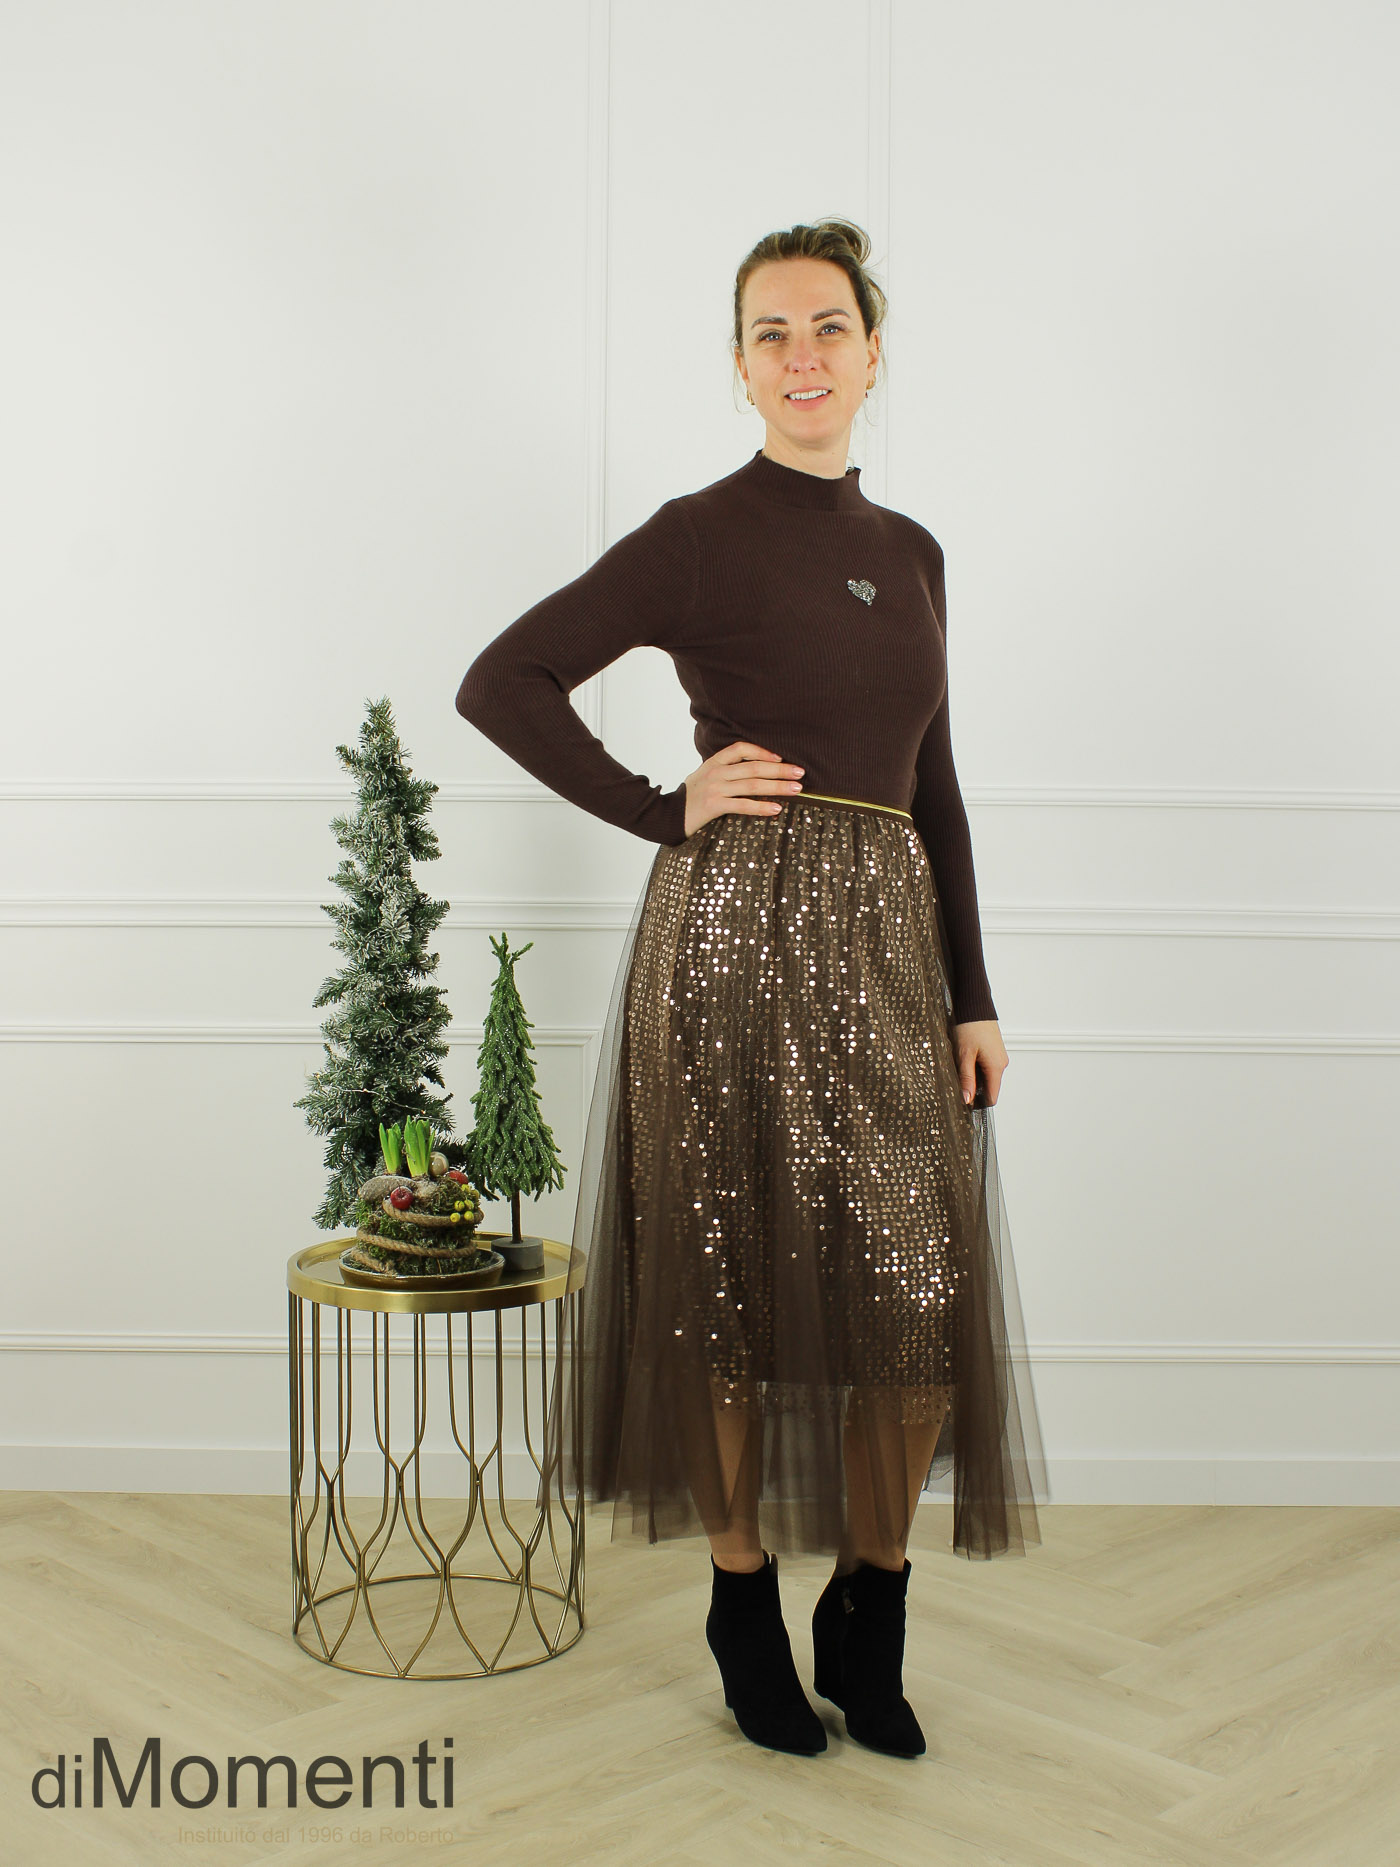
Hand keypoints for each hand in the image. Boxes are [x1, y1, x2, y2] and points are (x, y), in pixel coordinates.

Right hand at [682, 740, 805, 836]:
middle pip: (753, 767)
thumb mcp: (705, 776)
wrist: (668, 815)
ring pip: (752, 785)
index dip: (763, 752)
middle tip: (800, 773)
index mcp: (714, 762)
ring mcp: (714, 789)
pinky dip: (761, 807)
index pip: (741, 749)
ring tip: (796, 789)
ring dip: (777, 787)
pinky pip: (743, 805)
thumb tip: (756, 770)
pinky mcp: (713, 806)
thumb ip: (725, 770)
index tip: (781, 758)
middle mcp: (715, 772)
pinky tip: (776, 809)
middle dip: (780, 770)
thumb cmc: (691, 797)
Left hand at [952, 1019, 1007, 1106]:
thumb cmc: (969, 1027)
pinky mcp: (993, 1050)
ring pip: (986, 1076)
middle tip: (956, 1081)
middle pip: (988, 1087)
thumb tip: (967, 1099)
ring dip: (973, 1076)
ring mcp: (998, 1056)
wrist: (974, 1005)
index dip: (978, 1102)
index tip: (962, 1101)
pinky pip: (985, 1066)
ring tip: (959, 1065)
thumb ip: (966, 1079)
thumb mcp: (964, 1055)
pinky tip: (964, 1058)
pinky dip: (975, 1066)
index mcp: (996, 1067)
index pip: (992, 1097)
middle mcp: (1001, 1063)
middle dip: (973, 1088)